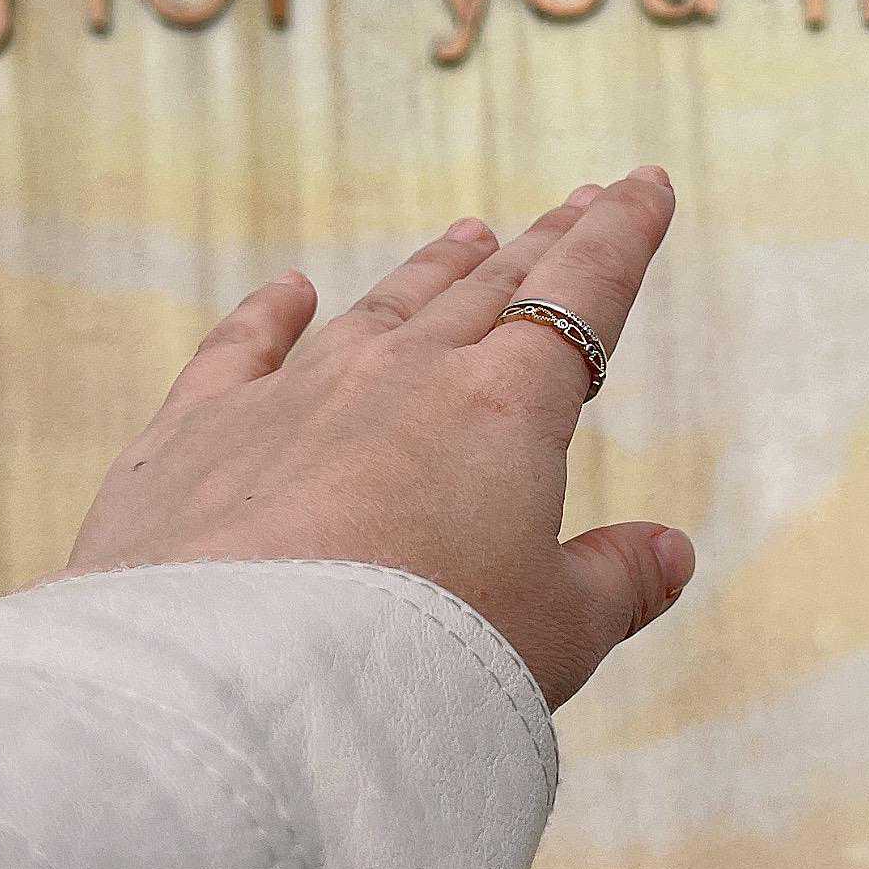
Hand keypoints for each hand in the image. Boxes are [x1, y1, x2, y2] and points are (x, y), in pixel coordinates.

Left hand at [60, 169, 690, 707]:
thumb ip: (614, 583)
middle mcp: (400, 376)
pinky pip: (243, 348)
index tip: (643, 185)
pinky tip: (289, 289)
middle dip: (540, 245)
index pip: (581, 296)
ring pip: (380, 309)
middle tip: (575, 205)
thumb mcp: (554, 636)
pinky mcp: (199, 432)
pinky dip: (270, 313)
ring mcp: (295, 394)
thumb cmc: (423, 663)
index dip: (620, 237)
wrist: (241, 684)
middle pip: (486, 292)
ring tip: (466, 236)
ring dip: (429, 273)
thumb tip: (669, 550)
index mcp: (504, 410)